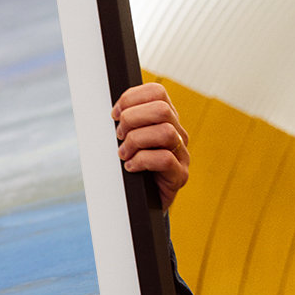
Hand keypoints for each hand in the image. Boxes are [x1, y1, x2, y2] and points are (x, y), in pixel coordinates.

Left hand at [112, 83, 189, 210]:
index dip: (131, 98)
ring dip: (136, 141)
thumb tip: (112, 112)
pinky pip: (165, 159)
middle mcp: (178, 133)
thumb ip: (124, 122)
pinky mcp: (180, 175)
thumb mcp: (126, 139)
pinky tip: (131, 167)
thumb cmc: (132, 167)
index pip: (156, 92)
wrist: (142, 202)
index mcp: (165, 119)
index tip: (114, 114)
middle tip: (119, 136)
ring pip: (165, 132)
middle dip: (132, 119)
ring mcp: (182, 155)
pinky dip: (141, 161)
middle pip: (162, 109)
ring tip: (123, 154)